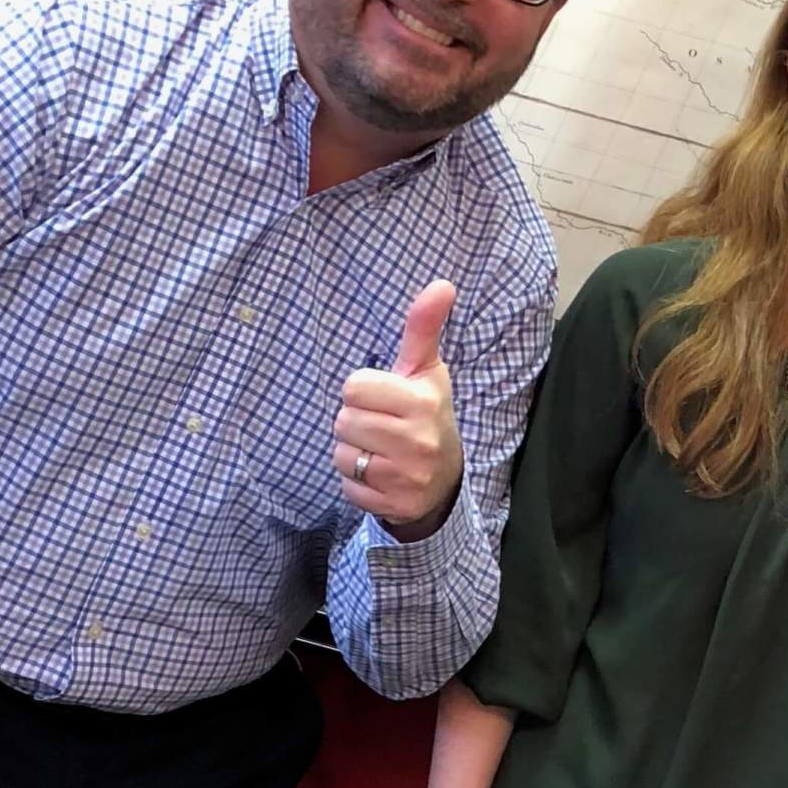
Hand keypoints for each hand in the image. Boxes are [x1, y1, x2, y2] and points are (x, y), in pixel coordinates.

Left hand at [333, 279, 461, 540]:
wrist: (446, 476)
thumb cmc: (427, 412)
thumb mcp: (426, 370)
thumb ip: (424, 328)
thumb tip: (442, 284)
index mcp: (423, 401)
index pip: (354, 387)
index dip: (362, 391)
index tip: (384, 398)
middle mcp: (418, 439)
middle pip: (344, 421)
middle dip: (356, 422)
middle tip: (381, 425)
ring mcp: (408, 475)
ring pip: (342, 455)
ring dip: (353, 453)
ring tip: (379, 450)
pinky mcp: (395, 504)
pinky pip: (349, 488)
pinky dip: (358, 483)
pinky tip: (380, 475)